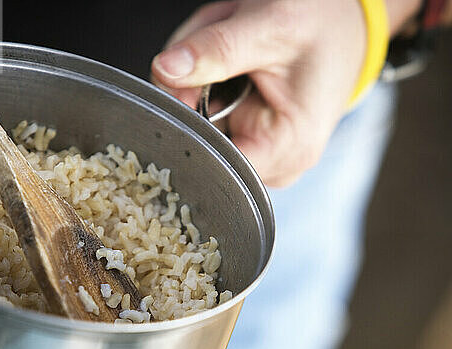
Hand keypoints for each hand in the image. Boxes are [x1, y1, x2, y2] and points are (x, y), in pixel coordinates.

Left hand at [151, 0, 377, 186]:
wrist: (342, 27)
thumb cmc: (322, 26)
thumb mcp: (270, 26)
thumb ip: (216, 50)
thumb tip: (164, 71)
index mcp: (288, 147)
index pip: (212, 161)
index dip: (185, 125)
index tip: (183, 85)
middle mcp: (275, 164)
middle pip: (199, 143)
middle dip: (193, 95)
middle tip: (214, 54)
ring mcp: (260, 156)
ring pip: (197, 130)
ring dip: (199, 88)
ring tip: (233, 58)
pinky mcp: (249, 143)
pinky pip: (205, 122)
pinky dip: (205, 92)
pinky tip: (230, 72)